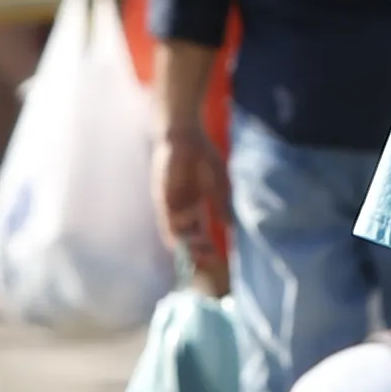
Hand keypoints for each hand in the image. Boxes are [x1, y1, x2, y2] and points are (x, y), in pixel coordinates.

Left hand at [153, 120, 230, 289]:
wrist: (186, 137)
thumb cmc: (203, 156)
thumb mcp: (219, 184)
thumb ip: (222, 205)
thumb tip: (228, 227)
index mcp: (194, 209)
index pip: (197, 237)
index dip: (206, 250)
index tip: (218, 255)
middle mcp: (180, 211)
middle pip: (185, 243)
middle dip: (198, 254)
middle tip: (211, 255)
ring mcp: (170, 206)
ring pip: (174, 237)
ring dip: (189, 244)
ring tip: (205, 242)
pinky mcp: (162, 198)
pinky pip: (169, 220)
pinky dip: (184, 222)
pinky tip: (197, 210)